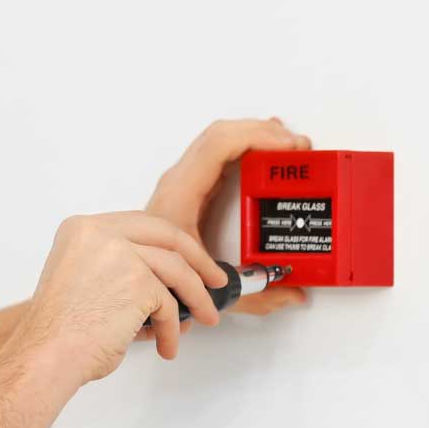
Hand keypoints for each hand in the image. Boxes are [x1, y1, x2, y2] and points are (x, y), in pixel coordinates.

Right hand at [8, 212, 228, 387]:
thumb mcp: (83, 282)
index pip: (140, 225)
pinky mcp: (138, 280)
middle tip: (213, 280)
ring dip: (196, 297)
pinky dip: (172, 329)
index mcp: (81, 229)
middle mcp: (99, 232)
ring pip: (177, 270)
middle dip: (198, 259)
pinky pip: (169, 305)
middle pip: (166, 235)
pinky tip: (166, 345)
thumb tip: (163, 288)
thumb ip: (118, 271)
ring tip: (204, 317)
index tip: (189, 259)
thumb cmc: (58, 333)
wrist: (46, 356)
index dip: (170, 244)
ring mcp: (120, 253)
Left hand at [136, 117, 310, 342]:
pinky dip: (245, 146)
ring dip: (256, 136)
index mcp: (182, 193)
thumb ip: (254, 292)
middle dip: (264, 133)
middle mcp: (180, 180)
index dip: (256, 139)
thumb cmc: (157, 276)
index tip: (288, 149)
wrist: (129, 278)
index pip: (218, 146)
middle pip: (222, 134)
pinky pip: (219, 154)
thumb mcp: (209, 285)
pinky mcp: (191, 188)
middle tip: (300, 148)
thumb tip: (296, 294)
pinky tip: (268, 149)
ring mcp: (184, 181)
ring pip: (220, 140)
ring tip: (290, 145)